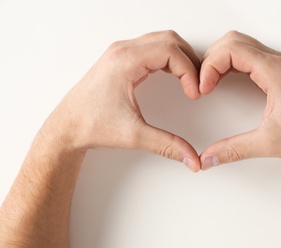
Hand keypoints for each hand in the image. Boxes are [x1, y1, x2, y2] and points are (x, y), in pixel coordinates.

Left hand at [43, 31, 200, 170]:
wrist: (67, 128)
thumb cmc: (90, 125)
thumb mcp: (133, 136)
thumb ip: (167, 145)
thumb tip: (191, 158)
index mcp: (124, 61)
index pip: (170, 51)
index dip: (189, 71)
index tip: (194, 93)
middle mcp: (122, 51)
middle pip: (169, 40)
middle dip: (189, 60)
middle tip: (197, 83)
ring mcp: (120, 53)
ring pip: (161, 41)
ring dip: (180, 57)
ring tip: (189, 80)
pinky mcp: (121, 60)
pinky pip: (152, 48)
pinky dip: (168, 58)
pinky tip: (173, 75)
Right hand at [199, 31, 280, 169]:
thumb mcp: (268, 143)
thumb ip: (233, 150)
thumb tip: (208, 157)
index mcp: (275, 71)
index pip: (231, 50)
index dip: (210, 66)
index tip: (203, 88)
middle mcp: (277, 62)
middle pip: (233, 41)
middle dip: (211, 58)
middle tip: (203, 82)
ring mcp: (279, 65)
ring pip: (240, 44)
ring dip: (220, 58)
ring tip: (209, 80)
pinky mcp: (279, 72)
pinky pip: (249, 55)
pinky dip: (230, 62)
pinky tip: (224, 79)